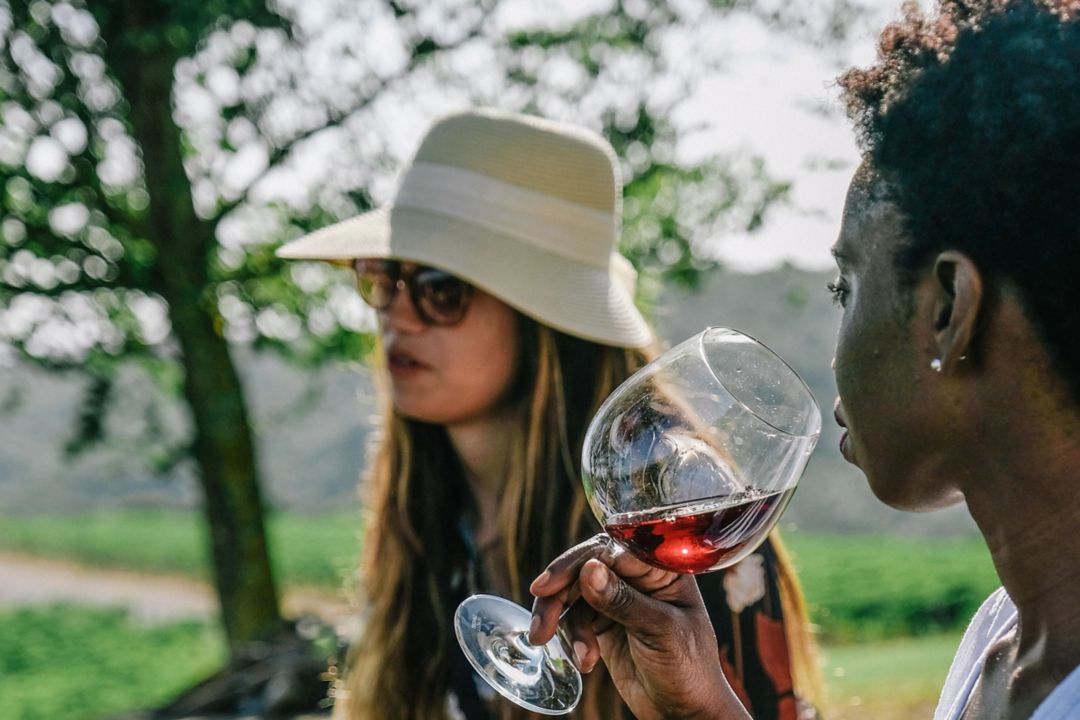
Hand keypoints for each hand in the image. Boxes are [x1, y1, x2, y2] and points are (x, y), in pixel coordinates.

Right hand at [528, 536, 750, 719]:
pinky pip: (574, 619)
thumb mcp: (660, 632)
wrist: (685, 712)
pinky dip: (573, 640)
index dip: (575, 563)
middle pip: (584, 569)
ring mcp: (618, 599)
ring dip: (564, 624)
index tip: (547, 585)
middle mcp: (636, 578)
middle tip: (541, 627)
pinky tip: (586, 662)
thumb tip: (588, 569)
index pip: (610, 551)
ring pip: (573, 595)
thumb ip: (623, 601)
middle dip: (559, 596)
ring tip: (579, 658)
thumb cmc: (689, 668)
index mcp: (659, 569)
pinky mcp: (604, 623)